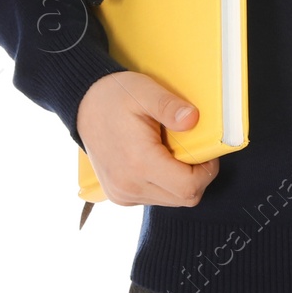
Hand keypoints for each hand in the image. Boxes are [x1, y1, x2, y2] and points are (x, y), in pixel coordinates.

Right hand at [75, 72, 219, 206]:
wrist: (84, 105)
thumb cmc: (116, 97)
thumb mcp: (145, 91)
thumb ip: (170, 107)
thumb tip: (193, 119)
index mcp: (138, 162)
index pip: (188, 186)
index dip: (207, 171)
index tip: (207, 151)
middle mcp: (129, 185)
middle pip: (184, 198)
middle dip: (198, 176)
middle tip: (193, 149)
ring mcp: (123, 194)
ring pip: (172, 200)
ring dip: (182, 180)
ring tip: (173, 152)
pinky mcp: (120, 196)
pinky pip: (156, 198)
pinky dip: (166, 184)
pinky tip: (160, 161)